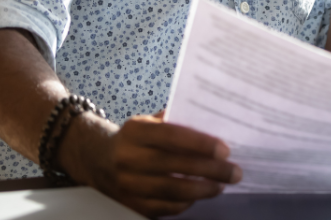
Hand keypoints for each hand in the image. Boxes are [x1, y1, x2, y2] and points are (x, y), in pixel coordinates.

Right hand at [59, 111, 241, 217]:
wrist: (96, 159)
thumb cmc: (134, 138)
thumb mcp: (148, 121)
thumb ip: (174, 121)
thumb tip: (213, 124)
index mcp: (135, 132)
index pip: (172, 136)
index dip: (200, 143)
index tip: (224, 149)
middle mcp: (128, 158)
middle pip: (174, 166)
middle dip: (209, 170)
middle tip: (234, 172)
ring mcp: (128, 184)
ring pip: (170, 191)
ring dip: (201, 190)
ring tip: (221, 186)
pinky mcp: (130, 204)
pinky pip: (163, 208)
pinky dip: (185, 204)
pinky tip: (200, 196)